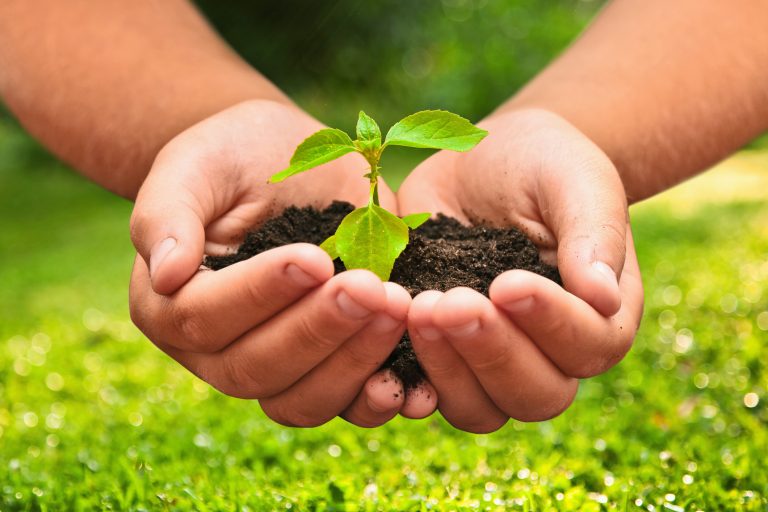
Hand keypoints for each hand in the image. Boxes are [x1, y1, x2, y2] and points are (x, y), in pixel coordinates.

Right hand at [129, 99, 435, 426]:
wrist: (287, 162)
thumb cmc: (232, 156)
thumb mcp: (194, 166)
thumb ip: (166, 213)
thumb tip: (165, 274)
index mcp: (170, 306)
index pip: (206, 317)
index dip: (260, 294)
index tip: (312, 257)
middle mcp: (217, 351)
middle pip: (258, 369)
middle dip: (318, 330)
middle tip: (369, 288)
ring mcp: (275, 365)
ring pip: (304, 399)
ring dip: (354, 364)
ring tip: (398, 310)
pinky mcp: (327, 363)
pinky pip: (347, 403)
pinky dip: (381, 397)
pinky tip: (417, 380)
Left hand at [397, 108, 643, 431]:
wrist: (484, 160)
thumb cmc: (543, 164)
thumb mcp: (575, 180)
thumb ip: (594, 234)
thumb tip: (603, 298)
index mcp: (599, 316)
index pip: (589, 346)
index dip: (550, 324)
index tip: (507, 282)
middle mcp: (550, 354)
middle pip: (535, 394)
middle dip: (491, 353)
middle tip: (449, 302)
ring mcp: (489, 360)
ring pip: (479, 408)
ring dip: (446, 369)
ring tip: (417, 309)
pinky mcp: (440, 353)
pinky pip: (425, 392)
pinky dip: (403, 380)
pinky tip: (380, 349)